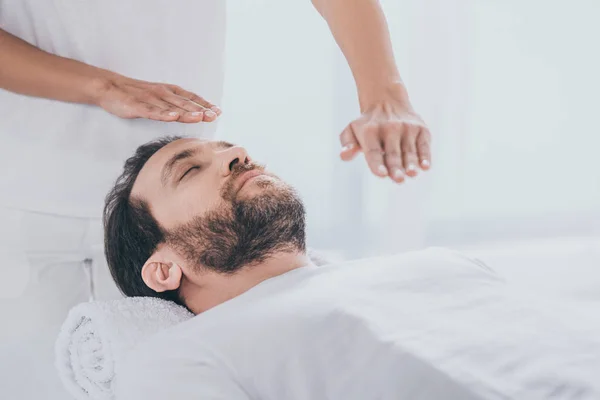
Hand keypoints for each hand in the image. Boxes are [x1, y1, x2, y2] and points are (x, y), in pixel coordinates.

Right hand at [93, 74, 221, 122]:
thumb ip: (173, 105)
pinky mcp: (138, 106)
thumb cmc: (136, 94)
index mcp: (168, 91)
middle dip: (201, 110)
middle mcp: (162, 94)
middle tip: (215, 116)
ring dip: (187, 112)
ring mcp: (150, 100)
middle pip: (184, 103)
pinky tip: (173, 117)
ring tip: (200, 117)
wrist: (110, 87)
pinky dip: (163, 114)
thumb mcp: (158, 97)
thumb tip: (191, 113)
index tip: (218, 111)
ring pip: (171, 107)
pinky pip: (152, 111)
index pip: (190, 98)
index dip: (204, 104)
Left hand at [339, 84, 430, 183]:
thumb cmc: (367, 124)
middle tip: (398, 179)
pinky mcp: (421, 129)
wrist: (386, 99)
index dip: (377, 163)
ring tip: (412, 174)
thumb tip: (344, 155)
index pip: (373, 151)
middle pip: (392, 153)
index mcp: (370, 131)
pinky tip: (425, 166)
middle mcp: (389, 128)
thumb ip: (347, 144)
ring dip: (411, 164)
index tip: (381, 174)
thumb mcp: (351, 130)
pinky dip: (425, 156)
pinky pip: (424, 145)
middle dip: (395, 167)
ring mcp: (407, 128)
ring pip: (408, 151)